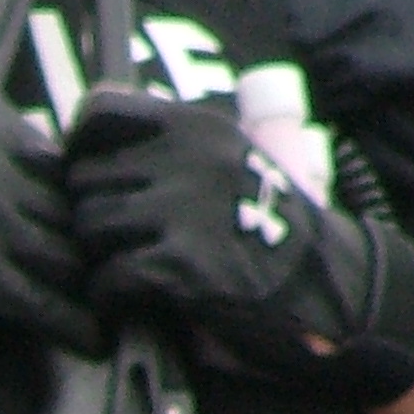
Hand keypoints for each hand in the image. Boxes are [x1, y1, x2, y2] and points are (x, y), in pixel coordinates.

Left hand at [63, 87, 413, 403]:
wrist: (338, 294)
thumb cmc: (271, 233)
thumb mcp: (226, 166)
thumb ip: (163, 152)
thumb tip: (75, 151)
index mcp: (198, 128)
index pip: (97, 112)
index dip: (77, 150)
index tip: (89, 180)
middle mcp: (192, 158)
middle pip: (83, 180)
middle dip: (91, 215)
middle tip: (119, 243)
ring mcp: (188, 210)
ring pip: (90, 227)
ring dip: (101, 257)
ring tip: (134, 271)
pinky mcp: (185, 266)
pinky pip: (109, 276)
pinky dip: (114, 296)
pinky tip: (139, 300)